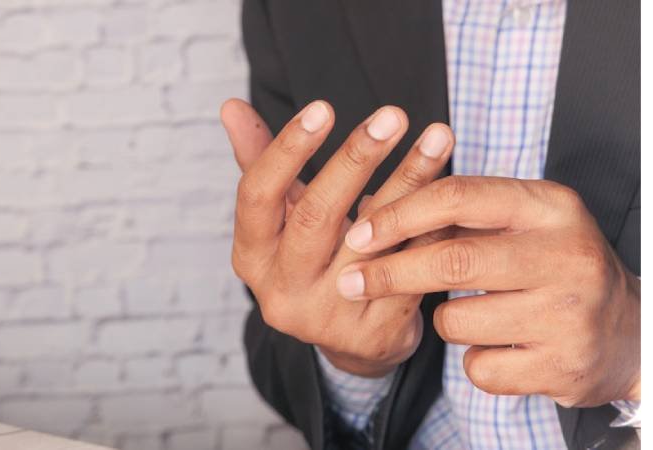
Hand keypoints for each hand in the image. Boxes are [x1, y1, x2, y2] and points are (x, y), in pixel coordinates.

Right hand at [221, 98, 453, 376]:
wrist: (350, 337)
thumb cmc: (313, 258)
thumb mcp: (282, 216)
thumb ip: (260, 161)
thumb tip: (230, 106)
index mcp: (251, 257)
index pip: (257, 196)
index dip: (287, 150)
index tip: (324, 106)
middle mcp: (280, 292)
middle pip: (315, 217)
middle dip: (356, 159)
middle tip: (392, 114)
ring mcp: (326, 318)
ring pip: (372, 241)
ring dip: (409, 182)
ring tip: (439, 137)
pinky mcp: (372, 335)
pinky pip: (409, 269)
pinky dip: (433, 227)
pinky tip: (455, 192)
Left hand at [338, 176, 639, 404]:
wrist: (628, 331)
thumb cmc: (553, 266)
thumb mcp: (522, 223)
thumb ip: (457, 214)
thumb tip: (370, 212)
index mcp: (551, 206)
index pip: (459, 197)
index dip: (399, 214)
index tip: (359, 232)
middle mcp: (567, 255)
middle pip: (452, 260)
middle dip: (389, 273)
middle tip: (350, 281)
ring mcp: (569, 314)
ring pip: (457, 319)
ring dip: (445, 320)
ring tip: (478, 315)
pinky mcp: (563, 366)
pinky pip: (477, 368)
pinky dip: (472, 360)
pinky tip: (502, 347)